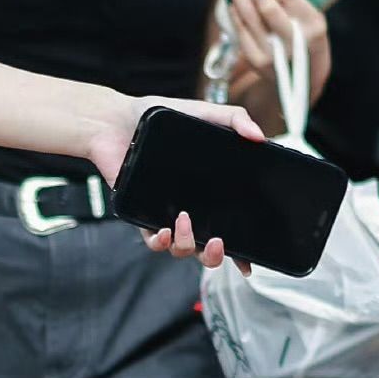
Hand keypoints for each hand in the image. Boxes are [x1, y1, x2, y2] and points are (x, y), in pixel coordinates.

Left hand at [85, 92, 265, 269]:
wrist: (119, 119)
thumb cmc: (161, 118)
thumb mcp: (206, 115)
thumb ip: (235, 120)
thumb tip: (259, 136)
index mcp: (210, 193)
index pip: (232, 228)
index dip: (241, 251)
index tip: (249, 262)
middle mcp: (190, 209)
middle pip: (206, 250)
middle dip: (215, 257)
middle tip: (218, 243)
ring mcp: (165, 214)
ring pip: (182, 249)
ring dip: (187, 243)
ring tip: (185, 220)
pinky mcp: (141, 215)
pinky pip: (153, 242)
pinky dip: (160, 242)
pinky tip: (164, 230)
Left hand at [224, 0, 330, 129]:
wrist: (302, 83)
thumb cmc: (307, 46)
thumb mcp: (313, 23)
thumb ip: (296, 2)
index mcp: (313, 27)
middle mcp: (294, 41)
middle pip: (266, 7)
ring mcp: (274, 53)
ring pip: (249, 18)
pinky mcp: (256, 61)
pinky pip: (240, 32)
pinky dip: (234, 14)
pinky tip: (232, 4)